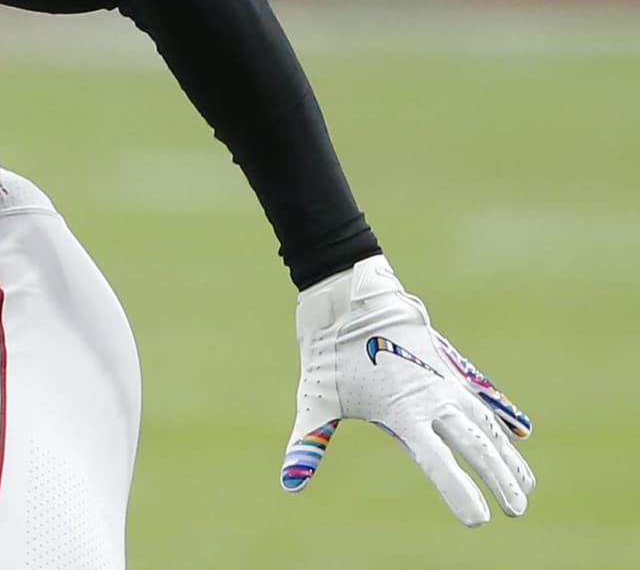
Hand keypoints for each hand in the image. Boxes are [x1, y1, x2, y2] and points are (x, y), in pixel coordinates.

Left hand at [280, 254, 533, 525]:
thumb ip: (310, 444)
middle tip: (517, 510)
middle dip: (498, 479)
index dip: (459, 491)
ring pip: (485, 423)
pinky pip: (480, 398)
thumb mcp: (316, 398)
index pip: (437, 460)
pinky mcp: (447, 366)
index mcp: (401, 410)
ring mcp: (444, 380)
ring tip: (526, 486)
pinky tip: (519, 434)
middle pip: (475, 445)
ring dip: (507, 455)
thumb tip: (289, 485)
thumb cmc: (329, 351)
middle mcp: (431, 397)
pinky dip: (500, 418)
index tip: (480, 520)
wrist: (349, 294)